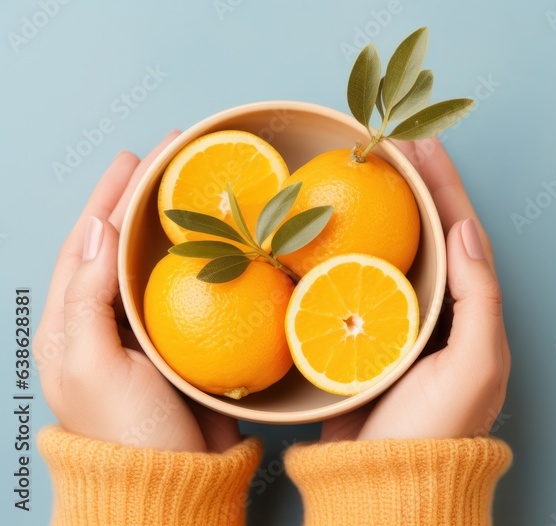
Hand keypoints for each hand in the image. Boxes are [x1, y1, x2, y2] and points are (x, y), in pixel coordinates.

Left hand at [35, 132, 240, 452]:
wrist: (172, 483)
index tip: (134, 159)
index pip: (85, 243)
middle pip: (121, 246)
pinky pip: (193, 292)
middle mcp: (105, 323)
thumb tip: (96, 231)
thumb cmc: (124, 430)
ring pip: (157, 265)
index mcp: (70, 325)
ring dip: (174, 226)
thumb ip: (86, 298)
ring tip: (196, 189)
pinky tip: (225, 246)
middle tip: (169, 158)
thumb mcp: (92, 364)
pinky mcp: (184, 348)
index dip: (107, 198)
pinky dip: (206, 263)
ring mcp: (146, 335)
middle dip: (140, 200)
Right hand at [321, 137, 510, 440]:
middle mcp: (439, 313)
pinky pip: (355, 281)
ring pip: (391, 251)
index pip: (461, 233)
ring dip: (381, 209)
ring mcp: (399, 324)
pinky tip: (325, 228)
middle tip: (388, 142)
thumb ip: (479, 298)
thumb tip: (465, 231)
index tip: (423, 143)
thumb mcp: (476, 365)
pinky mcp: (362, 339)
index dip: (445, 186)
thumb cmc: (438, 431)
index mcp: (471, 313)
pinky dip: (345, 250)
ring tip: (361, 169)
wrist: (385, 483)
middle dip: (413, 185)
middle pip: (427, 233)